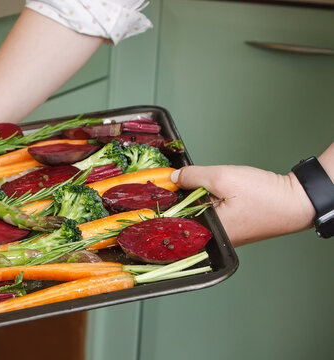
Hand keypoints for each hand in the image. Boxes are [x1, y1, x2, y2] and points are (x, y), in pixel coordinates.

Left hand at [172, 165, 314, 246]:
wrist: (296, 202)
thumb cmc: (265, 195)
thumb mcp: (222, 177)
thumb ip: (192, 176)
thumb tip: (173, 178)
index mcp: (208, 232)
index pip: (173, 220)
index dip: (165, 201)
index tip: (160, 187)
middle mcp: (213, 240)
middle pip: (183, 218)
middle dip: (181, 199)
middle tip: (182, 183)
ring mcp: (222, 236)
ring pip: (197, 215)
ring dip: (195, 200)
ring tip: (202, 186)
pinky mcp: (230, 230)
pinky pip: (210, 215)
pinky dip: (207, 203)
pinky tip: (213, 193)